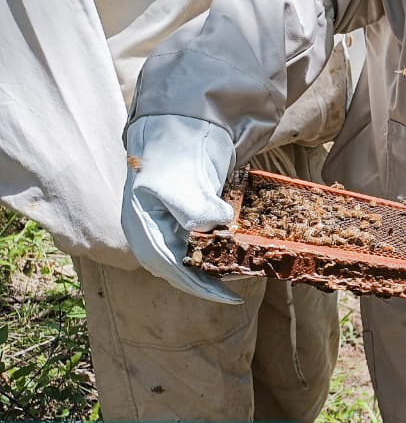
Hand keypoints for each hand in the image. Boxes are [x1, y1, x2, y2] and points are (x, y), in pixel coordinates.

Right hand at [120, 115, 240, 303]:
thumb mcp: (181, 180)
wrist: (181, 125)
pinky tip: (239, 251)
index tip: (230, 297)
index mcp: (143, 227)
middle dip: (210, 280)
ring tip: (246, 270)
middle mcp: (152, 233)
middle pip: (180, 268)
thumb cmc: (175, 151)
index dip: (200, 286)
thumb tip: (217, 226)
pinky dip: (219, 250)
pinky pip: (200, 243)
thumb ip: (194, 207)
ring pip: (191, 257)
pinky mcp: (184, 219)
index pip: (170, 268)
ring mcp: (167, 226)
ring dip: (216, 266)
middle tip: (242, 283)